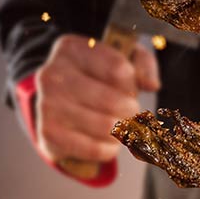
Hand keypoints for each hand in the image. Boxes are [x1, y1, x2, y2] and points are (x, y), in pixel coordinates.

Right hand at [34, 34, 160, 167]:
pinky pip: (94, 149)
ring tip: (121, 126)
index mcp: (71, 49)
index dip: (133, 84)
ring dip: (123, 131)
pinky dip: (110, 149)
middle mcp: (53, 75)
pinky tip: (109, 141)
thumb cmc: (97, 78)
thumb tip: (151, 84)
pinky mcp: (49, 134)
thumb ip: (143, 64)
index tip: (130, 88)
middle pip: (113, 101)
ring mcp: (47, 106)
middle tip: (130, 112)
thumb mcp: (122, 58)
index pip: (119, 69)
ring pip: (107, 127)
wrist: (60, 103)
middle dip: (131, 111)